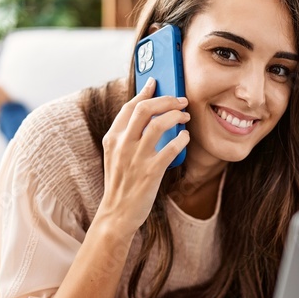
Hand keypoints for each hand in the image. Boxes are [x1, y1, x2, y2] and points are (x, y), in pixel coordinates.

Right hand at [96, 77, 190, 234]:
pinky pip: (171, 148)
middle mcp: (122, 145)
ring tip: (185, 116)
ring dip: (176, 115)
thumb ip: (126, 136)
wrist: (117, 214)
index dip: (145, 92)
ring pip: (159, 123)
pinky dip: (182, 139)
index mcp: (112, 138)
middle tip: (181, 100)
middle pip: (145, 108)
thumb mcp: (115, 156)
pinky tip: (185, 138)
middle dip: (166, 99)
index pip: (129, 106)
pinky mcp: (150, 172)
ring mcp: (136, 158)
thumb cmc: (121, 184)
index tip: (156, 83)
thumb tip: (147, 115)